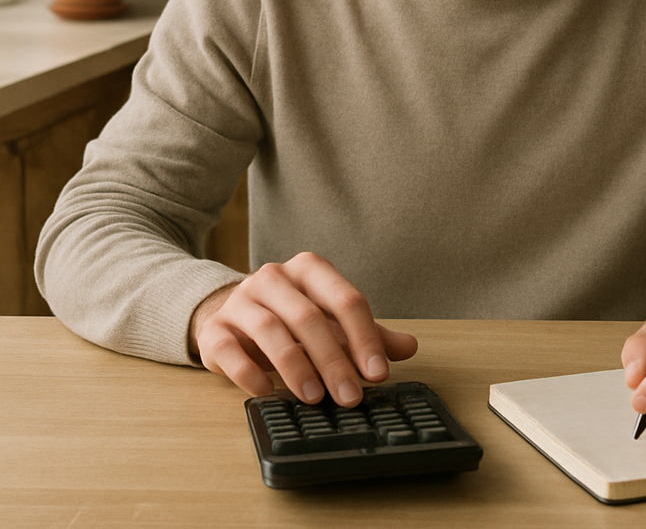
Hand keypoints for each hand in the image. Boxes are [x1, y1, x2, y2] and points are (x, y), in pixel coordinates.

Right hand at [189, 251, 417, 406]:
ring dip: (295, 367)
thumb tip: (410, 347)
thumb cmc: (291, 318)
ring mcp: (240, 301)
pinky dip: (249, 373)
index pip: (344, 299)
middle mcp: (273, 277)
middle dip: (333, 360)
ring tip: (314, 397)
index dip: (364, 337)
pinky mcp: (214, 329)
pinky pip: (229, 350)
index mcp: (309, 269)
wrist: (229, 314)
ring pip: (270, 331)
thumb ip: (368, 334)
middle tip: (350, 396)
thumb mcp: (331, 321)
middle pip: (309, 317)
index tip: (378, 373)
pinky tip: (267, 392)